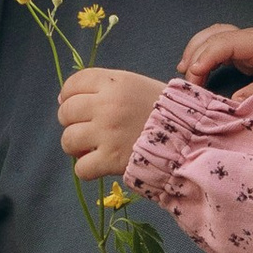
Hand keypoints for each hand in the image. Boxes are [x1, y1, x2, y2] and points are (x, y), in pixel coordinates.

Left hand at [57, 66, 164, 181]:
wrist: (189, 136)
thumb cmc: (163, 110)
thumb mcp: (136, 85)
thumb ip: (104, 87)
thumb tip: (63, 98)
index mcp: (113, 83)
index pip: (72, 84)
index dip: (68, 96)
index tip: (77, 106)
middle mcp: (107, 105)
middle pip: (66, 112)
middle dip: (72, 122)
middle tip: (87, 129)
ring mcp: (107, 133)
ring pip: (68, 140)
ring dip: (76, 147)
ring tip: (90, 148)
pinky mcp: (110, 160)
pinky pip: (80, 168)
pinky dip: (86, 169)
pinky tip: (98, 165)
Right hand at [175, 23, 252, 88]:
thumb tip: (233, 103)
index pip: (225, 42)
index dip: (206, 56)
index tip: (193, 75)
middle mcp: (250, 38)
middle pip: (214, 36)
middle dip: (196, 55)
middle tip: (188, 82)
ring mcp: (246, 41)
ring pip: (213, 37)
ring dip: (196, 51)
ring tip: (185, 72)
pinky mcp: (245, 50)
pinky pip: (218, 46)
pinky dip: (204, 54)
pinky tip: (195, 68)